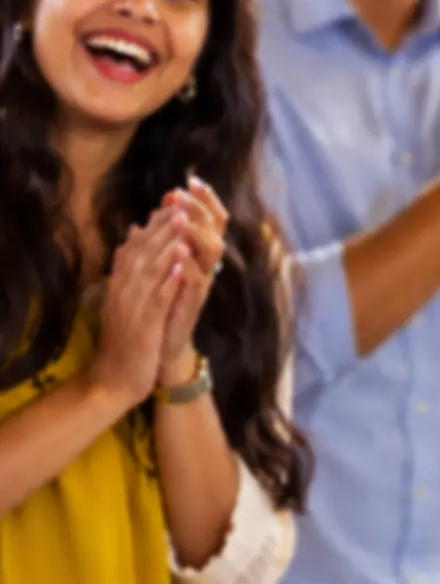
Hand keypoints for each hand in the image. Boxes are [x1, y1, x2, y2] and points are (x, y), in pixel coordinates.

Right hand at [88, 212, 191, 406]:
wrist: (113, 382)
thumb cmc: (124, 341)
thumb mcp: (125, 301)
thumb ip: (128, 270)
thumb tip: (131, 237)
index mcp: (119, 285)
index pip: (136, 247)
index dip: (155, 224)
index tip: (173, 202)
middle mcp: (122, 292)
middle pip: (142, 252)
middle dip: (162, 226)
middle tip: (180, 202)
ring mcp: (131, 309)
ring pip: (149, 271)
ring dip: (166, 245)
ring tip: (182, 222)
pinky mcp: (142, 328)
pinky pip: (156, 301)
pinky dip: (168, 282)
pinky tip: (181, 267)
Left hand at [155, 175, 228, 385]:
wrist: (158, 345)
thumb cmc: (160, 304)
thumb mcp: (157, 267)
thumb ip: (158, 241)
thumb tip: (152, 213)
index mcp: (197, 253)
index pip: (210, 218)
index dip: (204, 199)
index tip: (190, 180)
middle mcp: (205, 264)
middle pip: (216, 228)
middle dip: (199, 207)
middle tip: (181, 193)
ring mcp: (202, 282)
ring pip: (212, 250)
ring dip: (196, 232)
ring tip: (181, 218)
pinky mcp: (194, 301)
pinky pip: (197, 279)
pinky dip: (188, 264)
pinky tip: (177, 250)